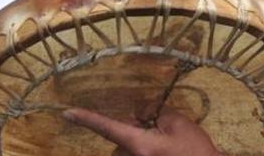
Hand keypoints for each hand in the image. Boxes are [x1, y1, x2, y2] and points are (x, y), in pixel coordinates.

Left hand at [63, 106, 222, 155]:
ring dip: (141, 145)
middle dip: (134, 134)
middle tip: (158, 131)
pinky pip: (137, 155)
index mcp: (139, 145)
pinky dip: (147, 151)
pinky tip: (166, 151)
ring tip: (168, 147)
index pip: (107, 128)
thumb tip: (143, 112)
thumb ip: (157, 113)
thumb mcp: (179, 124)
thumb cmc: (196, 151)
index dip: (87, 119)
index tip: (67, 113)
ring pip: (129, 151)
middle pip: (121, 142)